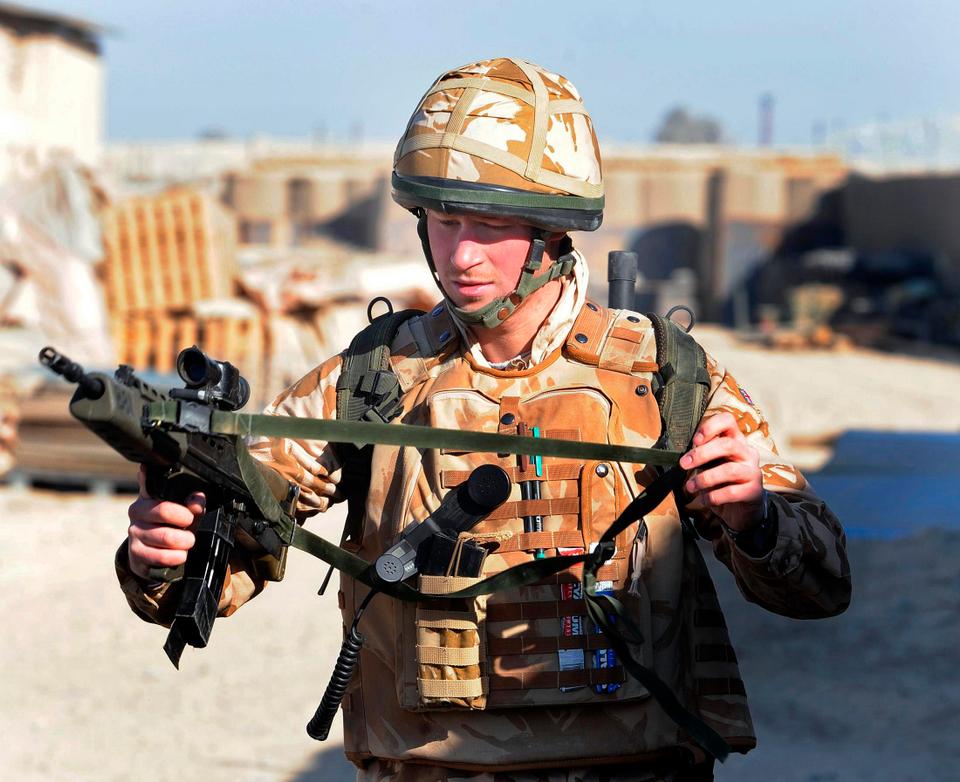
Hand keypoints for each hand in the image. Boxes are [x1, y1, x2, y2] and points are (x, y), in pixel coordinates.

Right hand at [126, 467, 203, 579]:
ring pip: (166, 537)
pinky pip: (162, 556)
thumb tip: (197, 499)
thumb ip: (193, 505)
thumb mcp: (185, 513)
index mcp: (148, 495)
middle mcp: (137, 511)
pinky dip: (177, 556)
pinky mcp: (135, 552)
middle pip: (164, 511)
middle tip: (191, 524)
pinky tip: (180, 554)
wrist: (154, 554)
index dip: (169, 484)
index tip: (186, 498)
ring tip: (187, 541)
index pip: (151, 482)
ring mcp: (134, 532)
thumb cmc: (171, 527)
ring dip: (185, 541)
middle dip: (186, 520)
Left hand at [680, 412, 763, 531]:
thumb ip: (702, 456)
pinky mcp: (754, 491)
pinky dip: (713, 497)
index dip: (710, 427)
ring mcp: (753, 471)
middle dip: (701, 454)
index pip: (728, 421)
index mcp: (736, 441)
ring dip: (704, 478)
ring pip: (729, 469)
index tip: (695, 441)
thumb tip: (685, 457)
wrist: (741, 508)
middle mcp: (748, 453)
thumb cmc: (722, 482)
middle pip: (727, 444)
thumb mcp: (711, 465)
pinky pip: (731, 492)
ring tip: (691, 487)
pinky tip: (705, 500)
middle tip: (684, 464)